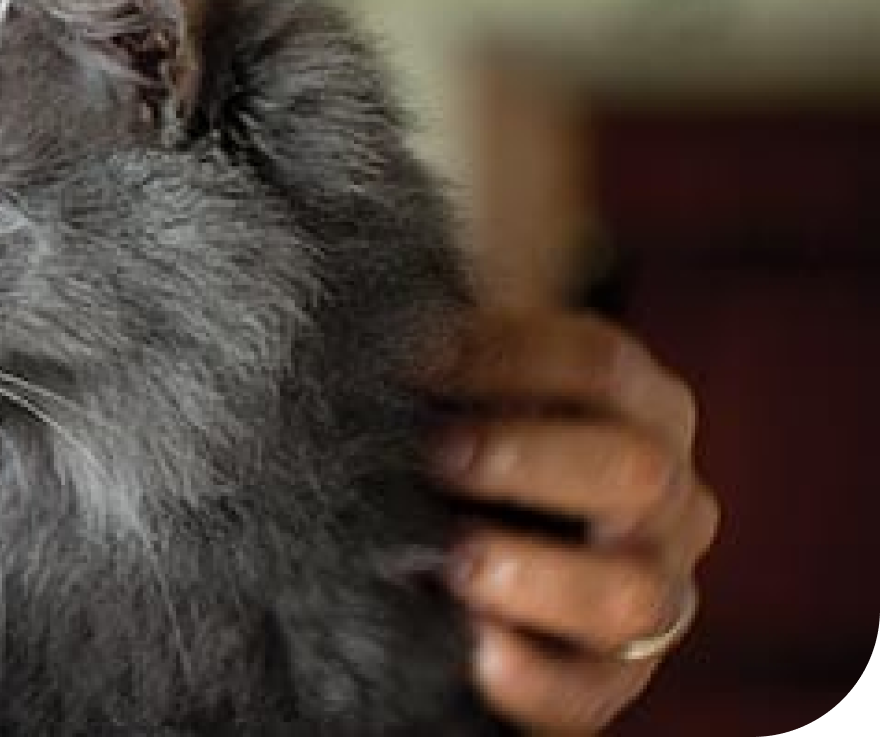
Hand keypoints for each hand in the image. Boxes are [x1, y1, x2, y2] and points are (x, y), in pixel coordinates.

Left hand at [429, 309, 720, 733]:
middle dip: (521, 459)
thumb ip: (448, 366)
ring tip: (448, 560)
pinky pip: (590, 693)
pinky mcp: (613, 677)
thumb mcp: (473, 388)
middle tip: (430, 456)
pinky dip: (531, 677)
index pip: (601, 364)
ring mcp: (655, 588)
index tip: (411, 363)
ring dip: (530, 574)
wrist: (483, 537)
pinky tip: (472, 650)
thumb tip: (369, 343)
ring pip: (632, 594)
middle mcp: (667, 497)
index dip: (502, 357)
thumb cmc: (467, 434)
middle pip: (634, 471)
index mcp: (642, 407)